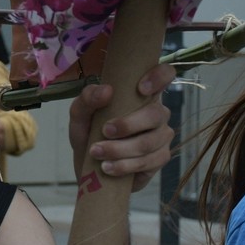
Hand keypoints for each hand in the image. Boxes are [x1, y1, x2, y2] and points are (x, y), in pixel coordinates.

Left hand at [69, 64, 177, 191]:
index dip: (159, 77)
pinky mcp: (161, 158)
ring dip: (120, 150)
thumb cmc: (89, 134)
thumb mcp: (79, 116)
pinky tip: (108, 167)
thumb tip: (107, 90)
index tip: (140, 89)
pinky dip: (125, 166)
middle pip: (156, 114)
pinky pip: (149, 161)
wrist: (91, 169)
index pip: (165, 74)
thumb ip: (87, 99)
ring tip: (97, 153)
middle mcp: (157, 112)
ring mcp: (162, 135)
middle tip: (104, 131)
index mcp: (141, 94)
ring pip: (149, 142)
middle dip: (127, 125)